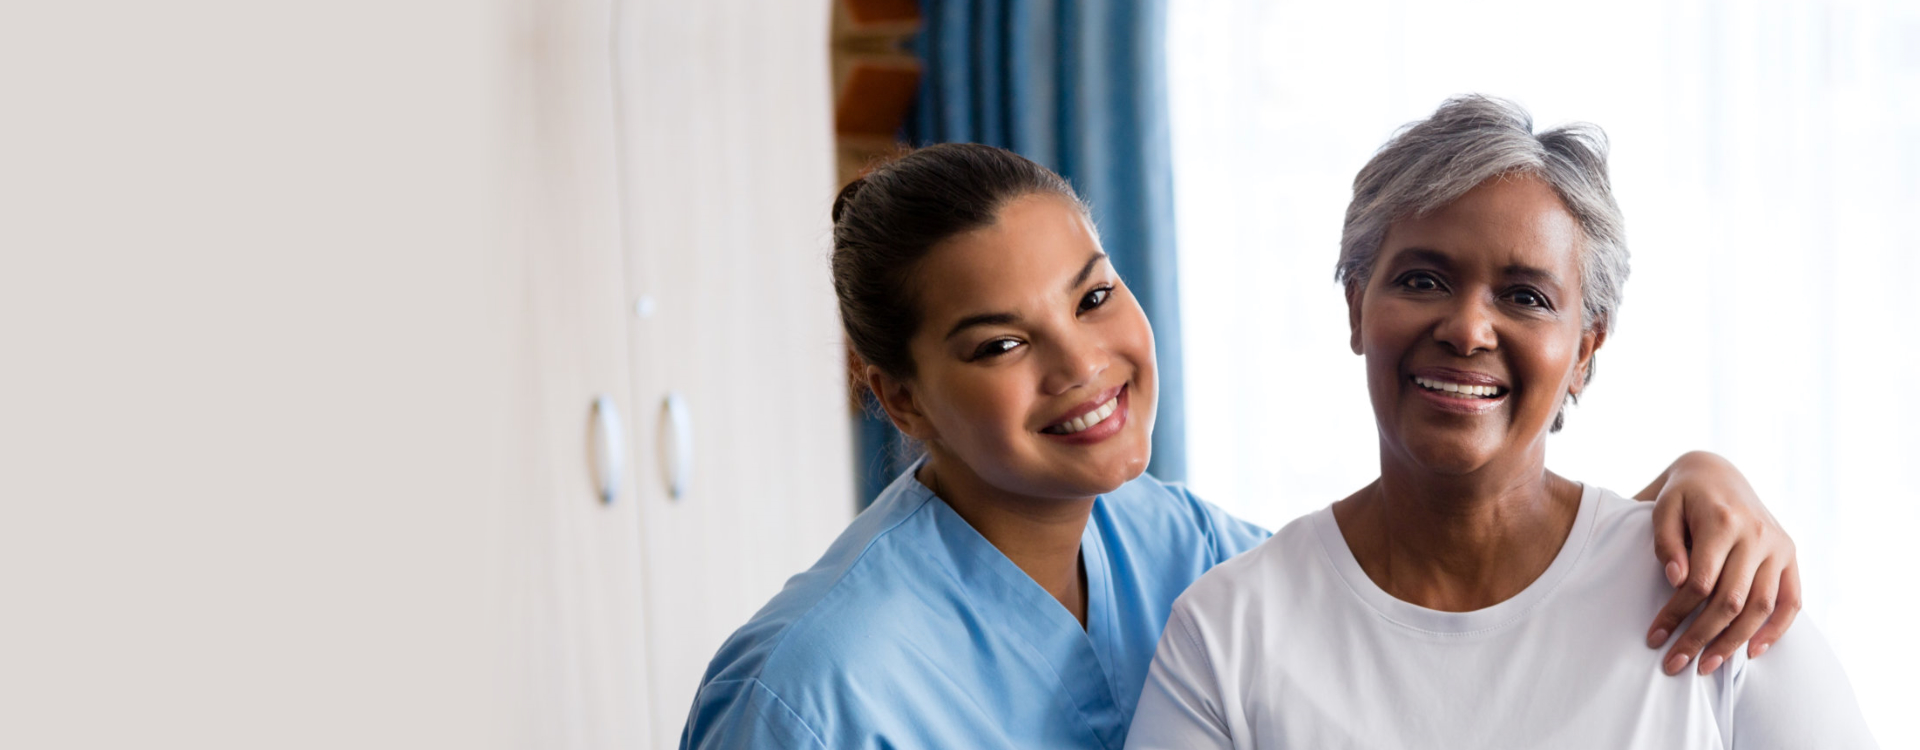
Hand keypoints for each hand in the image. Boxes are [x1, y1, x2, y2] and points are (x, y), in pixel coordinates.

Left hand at [1638, 451, 1799, 675]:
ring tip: (1707, 666)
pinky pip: (1792, 601)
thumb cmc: (1681, 496)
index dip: (1676, 614)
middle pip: (1731, 600)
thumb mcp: (1662, 509)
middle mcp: (1757, 534)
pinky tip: (1752, 652)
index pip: (1701, 581)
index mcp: (1723, 520)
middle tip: (1675, 665)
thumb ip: (1666, 542)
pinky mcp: (1790, 555)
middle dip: (1701, 637)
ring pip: (1761, 606)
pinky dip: (1776, 630)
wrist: (1716, 473)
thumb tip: (1676, 579)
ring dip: (1734, 642)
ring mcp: (1779, 546)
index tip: (1654, 637)